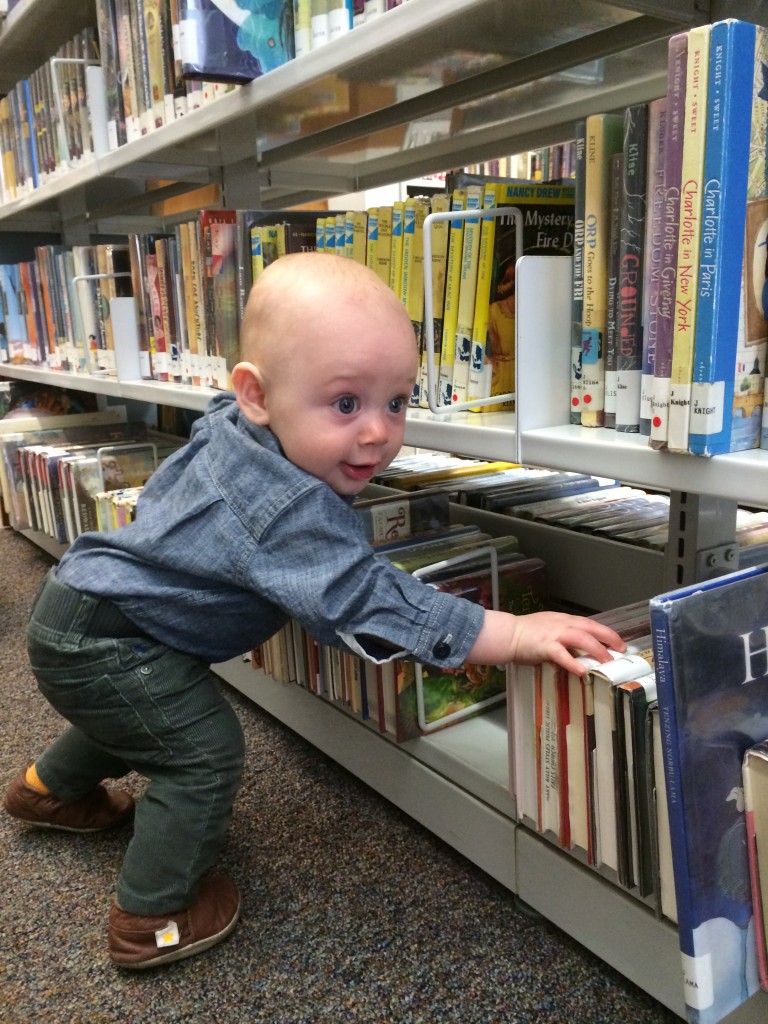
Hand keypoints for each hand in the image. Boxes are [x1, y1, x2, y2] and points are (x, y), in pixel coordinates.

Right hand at [467, 609, 626, 676]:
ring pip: (582, 639)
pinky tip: (582, 671)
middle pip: (591, 628)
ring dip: (596, 650)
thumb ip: (564, 638)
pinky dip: (573, 662)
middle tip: (620, 650)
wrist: (508, 634)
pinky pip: (562, 654)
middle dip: (608, 639)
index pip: (590, 624)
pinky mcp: (545, 646)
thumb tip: (579, 652)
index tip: (617, 642)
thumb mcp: (549, 630)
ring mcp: (554, 634)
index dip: (606, 633)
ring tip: (606, 662)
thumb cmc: (526, 634)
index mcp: (564, 620)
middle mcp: (562, 624)